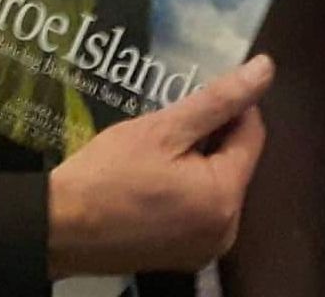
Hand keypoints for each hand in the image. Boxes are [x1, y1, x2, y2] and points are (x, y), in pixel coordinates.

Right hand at [46, 54, 272, 277]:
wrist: (58, 228)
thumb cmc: (108, 174)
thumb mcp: (164, 129)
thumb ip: (219, 99)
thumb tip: (266, 68)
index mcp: (225, 198)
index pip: (252, 134)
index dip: (232, 106)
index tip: (196, 95)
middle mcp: (226, 231)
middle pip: (236, 162)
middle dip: (213, 136)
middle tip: (170, 123)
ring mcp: (204, 250)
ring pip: (218, 185)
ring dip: (199, 161)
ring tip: (160, 147)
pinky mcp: (184, 257)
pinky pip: (201, 210)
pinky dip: (187, 189)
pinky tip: (155, 176)